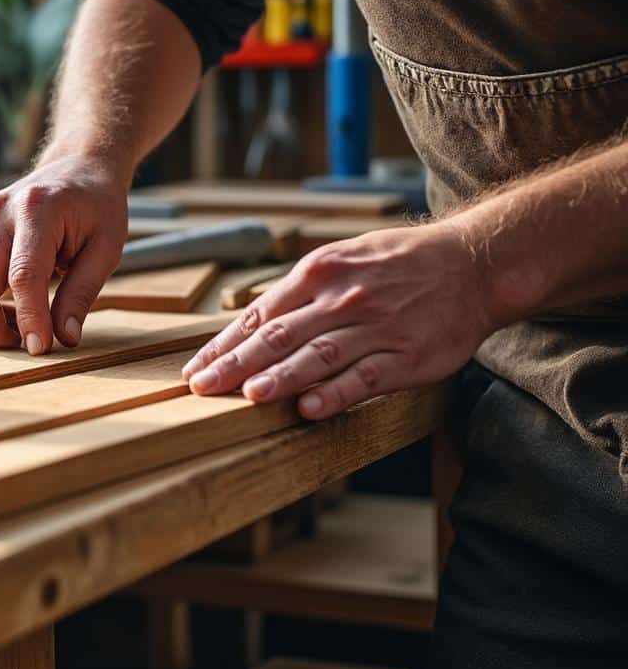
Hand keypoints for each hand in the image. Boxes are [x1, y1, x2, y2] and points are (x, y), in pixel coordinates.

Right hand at [0, 153, 130, 353]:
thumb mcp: (107, 248)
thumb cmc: (97, 206)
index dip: (29, 319)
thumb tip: (64, 339)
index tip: (40, 348)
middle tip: (24, 345)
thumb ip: (82, 293)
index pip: (22, 276)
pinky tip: (3, 314)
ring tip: (8, 332)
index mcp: (37, 210)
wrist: (78, 167)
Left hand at [181, 223, 493, 418]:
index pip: (259, 315)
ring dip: (281, 377)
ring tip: (248, 396)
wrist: (474, 263)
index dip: (223, 345)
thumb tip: (249, 324)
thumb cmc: (398, 264)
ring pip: (318, 355)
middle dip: (235, 364)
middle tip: (202, 388)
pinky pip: (366, 377)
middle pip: (279, 335)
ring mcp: (376, 327)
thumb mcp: (342, 259)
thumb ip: (298, 292)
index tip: (194, 370)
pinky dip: (336, 393)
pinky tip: (309, 409)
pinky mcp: (408, 356)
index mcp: (319, 272)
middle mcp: (343, 298)